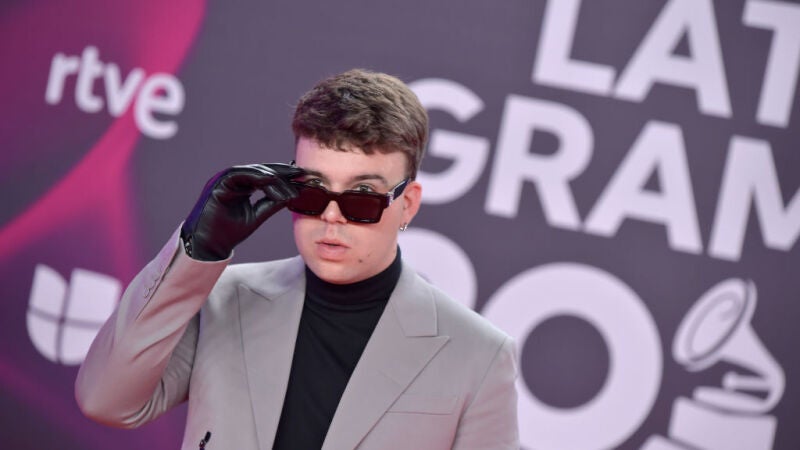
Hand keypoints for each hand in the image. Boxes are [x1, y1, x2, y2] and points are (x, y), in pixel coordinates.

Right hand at [180, 163, 303, 260]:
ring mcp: (224, 180)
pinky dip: (256, 177)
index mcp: (241, 187)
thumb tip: (291, 195)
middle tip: (299, 172)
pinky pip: (239, 174)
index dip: (283, 175)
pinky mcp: (218, 183)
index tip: (301, 176)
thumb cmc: (229, 232)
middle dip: (281, 171)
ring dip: (272, 176)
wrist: (209, 244)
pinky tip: (271, 181)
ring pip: (252, 171)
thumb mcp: (256, 216)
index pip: (264, 176)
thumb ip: (271, 204)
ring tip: (288, 183)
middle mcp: (232, 181)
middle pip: (260, 170)